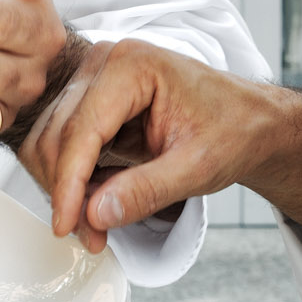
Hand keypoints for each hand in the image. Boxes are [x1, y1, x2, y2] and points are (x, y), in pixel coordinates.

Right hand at [31, 40, 301, 242]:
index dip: (69, 183)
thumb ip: (147, 190)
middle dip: (67, 192)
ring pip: (51, 142)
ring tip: (96, 227)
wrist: (250, 121)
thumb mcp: (199, 167)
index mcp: (133, 65)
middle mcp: (105, 64)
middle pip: (58, 136)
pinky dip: (73, 181)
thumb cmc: (234, 130)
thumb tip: (95, 214)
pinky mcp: (92, 102)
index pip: (82, 129)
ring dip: (65, 189)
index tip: (66, 226)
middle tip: (92, 238)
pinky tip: (97, 204)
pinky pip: (64, 145)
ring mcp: (95, 81)